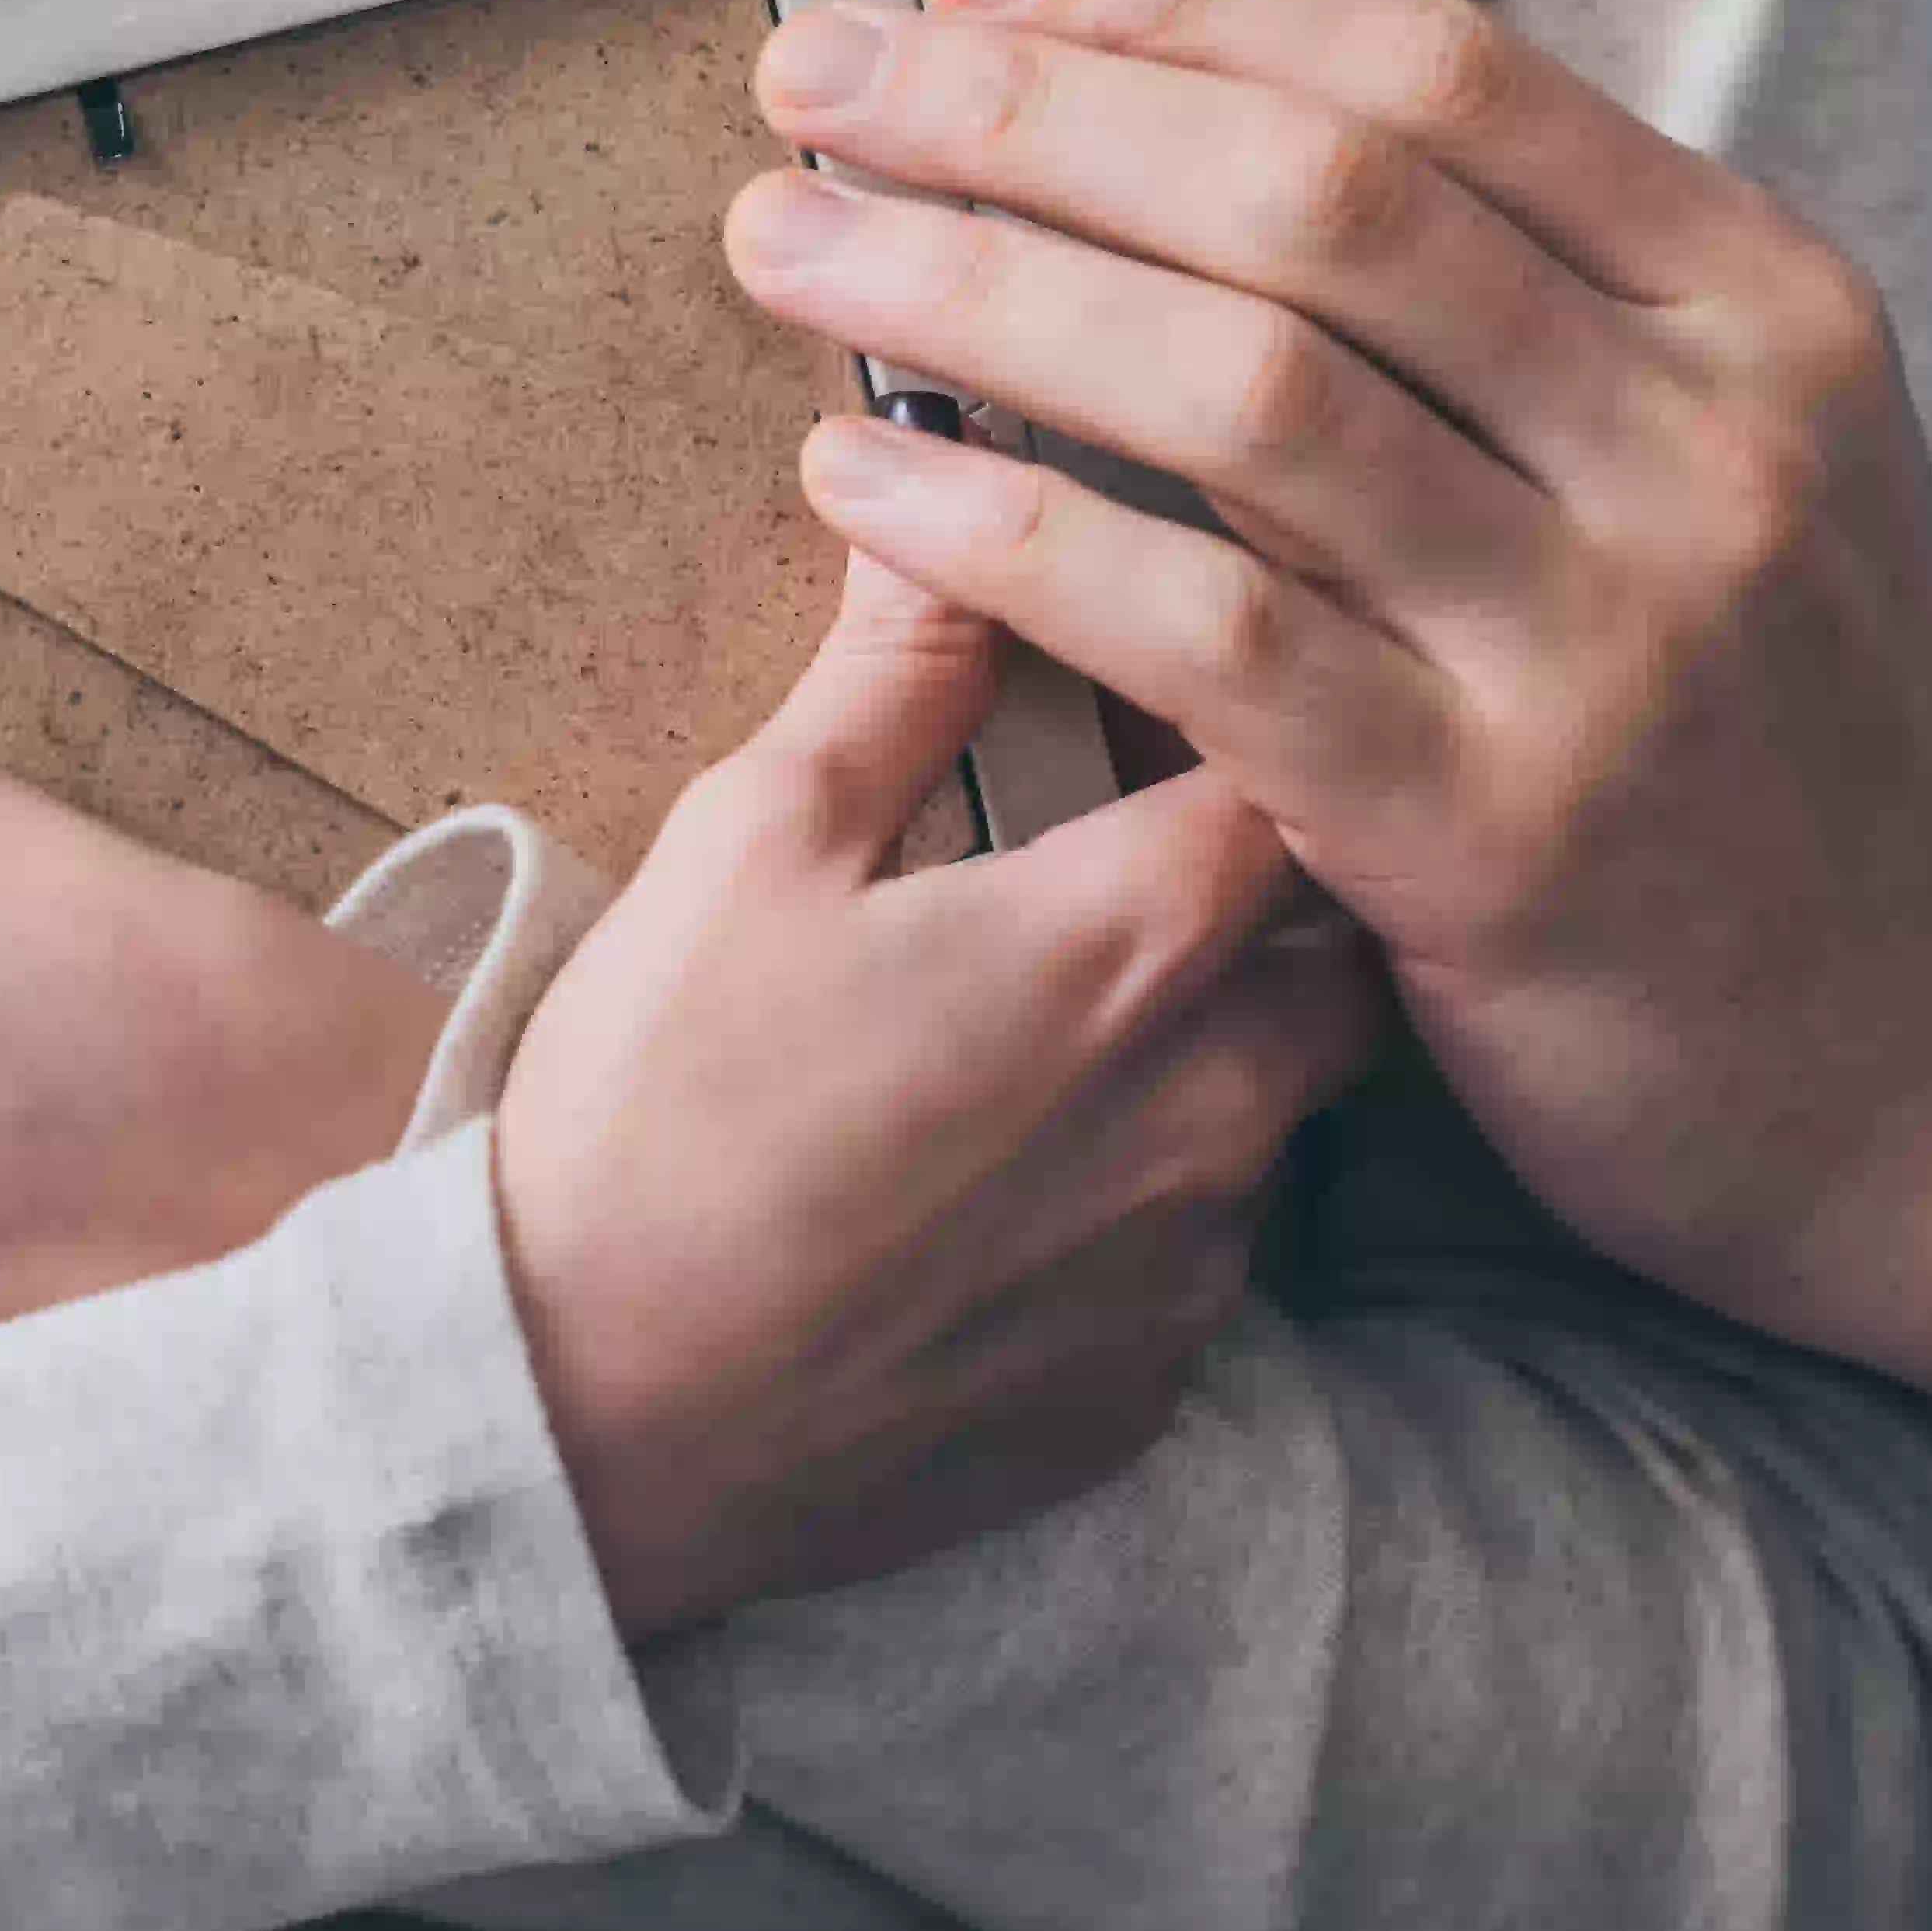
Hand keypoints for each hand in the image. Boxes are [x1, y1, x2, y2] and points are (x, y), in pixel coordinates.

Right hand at [494, 555, 1386, 1631]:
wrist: (586, 1421)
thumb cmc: (659, 1116)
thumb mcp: (750, 845)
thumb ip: (893, 674)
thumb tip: (949, 510)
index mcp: (1132, 944)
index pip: (1312, 765)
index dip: (1268, 708)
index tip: (1200, 683)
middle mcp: (1215, 1107)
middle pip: (1345, 949)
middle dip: (1282, 889)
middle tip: (1153, 855)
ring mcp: (1193, 1268)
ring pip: (1287, 1113)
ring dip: (1224, 1052)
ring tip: (1075, 1032)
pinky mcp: (1147, 1392)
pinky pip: (1211, 1263)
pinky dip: (1155, 1205)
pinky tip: (1022, 1191)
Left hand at [722, 0, 1931, 1371]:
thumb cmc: (1790, 763)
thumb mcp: (1745, 475)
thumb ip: (1543, 318)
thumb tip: (1232, 142)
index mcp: (1758, 307)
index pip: (1432, 67)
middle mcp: (1703, 441)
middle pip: (1313, 191)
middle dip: (1030, 105)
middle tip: (820, 71)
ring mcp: (1610, 639)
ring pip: (1240, 388)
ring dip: (976, 290)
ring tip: (785, 242)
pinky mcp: (1495, 838)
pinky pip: (1207, 634)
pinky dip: (1007, 538)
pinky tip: (855, 486)